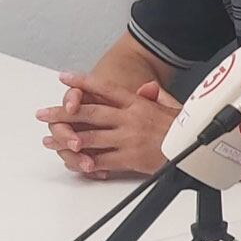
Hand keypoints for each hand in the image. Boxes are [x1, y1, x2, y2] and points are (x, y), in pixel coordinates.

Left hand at [37, 75, 179, 179]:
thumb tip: (147, 87)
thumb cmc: (186, 130)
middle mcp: (130, 119)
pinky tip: (73, 161)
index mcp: (138, 104)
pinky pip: (101, 161)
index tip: (65, 78)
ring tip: (50, 139)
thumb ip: (156, 96)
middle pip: (90, 113)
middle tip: (44, 113)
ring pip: (89, 138)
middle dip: (63, 113)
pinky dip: (85, 162)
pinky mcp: (129, 158)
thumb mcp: (173, 106)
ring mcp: (127, 139)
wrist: (195, 150)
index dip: (83, 83)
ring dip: (66, 139)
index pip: (106, 89)